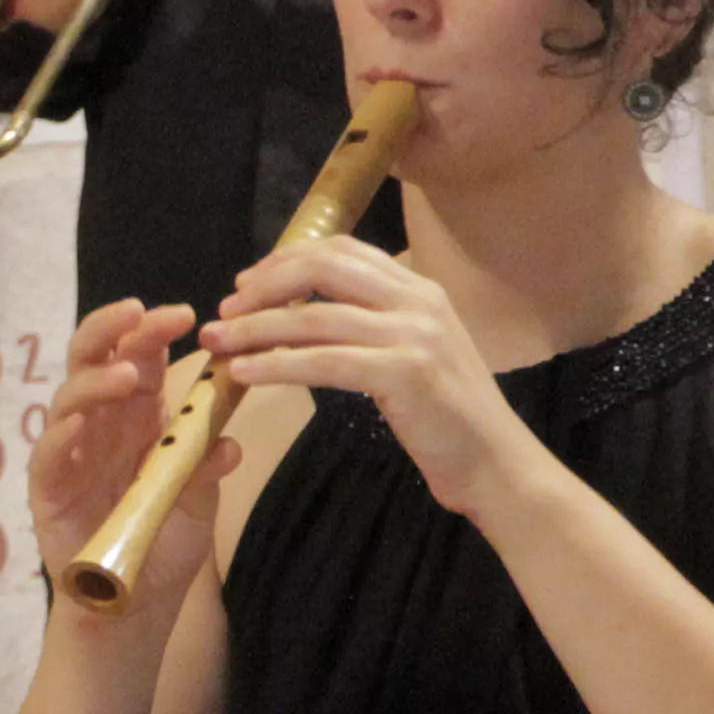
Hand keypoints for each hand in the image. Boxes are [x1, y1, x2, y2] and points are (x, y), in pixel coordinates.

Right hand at [24, 296, 212, 600]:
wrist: (134, 605)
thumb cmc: (163, 548)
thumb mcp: (198, 504)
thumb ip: (206, 468)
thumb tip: (229, 441)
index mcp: (139, 419)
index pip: (141, 357)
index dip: (155, 332)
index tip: (187, 316)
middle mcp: (101, 426)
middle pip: (95, 359)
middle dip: (114, 329)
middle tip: (142, 314)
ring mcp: (71, 454)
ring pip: (69, 397)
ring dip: (97, 380)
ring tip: (129, 375)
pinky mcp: (48, 489)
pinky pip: (46, 454)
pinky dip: (60, 436)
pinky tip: (77, 426)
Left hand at [208, 231, 535, 519]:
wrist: (496, 463)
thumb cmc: (447, 416)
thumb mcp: (414, 352)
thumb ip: (373, 323)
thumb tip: (304, 311)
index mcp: (419, 288)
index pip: (342, 250)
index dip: (286, 260)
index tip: (247, 283)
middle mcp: (419, 300)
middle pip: (323, 268)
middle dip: (264, 285)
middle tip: (225, 309)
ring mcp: (414, 334)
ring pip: (314, 317)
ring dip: (255, 328)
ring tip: (217, 342)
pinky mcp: (404, 372)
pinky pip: (322, 361)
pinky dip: (274, 365)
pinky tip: (242, 373)